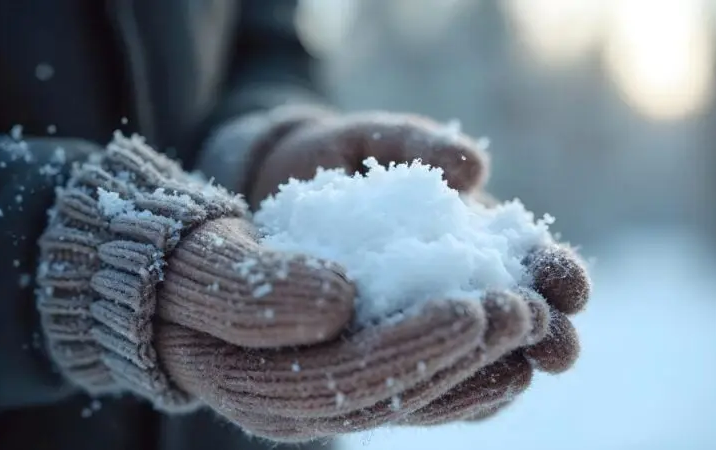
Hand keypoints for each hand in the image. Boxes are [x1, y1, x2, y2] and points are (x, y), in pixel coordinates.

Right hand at [155, 219, 587, 441]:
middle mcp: (307, 408)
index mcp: (263, 391)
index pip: (350, 379)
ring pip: (419, 394)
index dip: (416, 346)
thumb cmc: (181, 270)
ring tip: (540, 322)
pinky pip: (419, 386)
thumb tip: (340, 302)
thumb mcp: (199, 267)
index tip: (473, 309)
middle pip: (399, 391)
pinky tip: (513, 352)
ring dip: (483, 362)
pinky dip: (468, 372)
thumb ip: (254, 290)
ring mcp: (335, 397)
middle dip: (468, 353)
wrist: (176, 286)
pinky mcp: (355, 375)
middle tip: (529, 311)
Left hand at [207, 109, 591, 436]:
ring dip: (501, 370)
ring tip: (518, 376)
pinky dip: (445, 391)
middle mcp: (458, 287)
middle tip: (560, 349)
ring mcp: (420, 322)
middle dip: (547, 335)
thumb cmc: (342, 158)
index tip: (572, 288)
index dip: (558, 275)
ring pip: (476, 359)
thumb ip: (424, 147)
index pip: (532, 263)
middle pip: (518, 320)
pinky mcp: (377, 351)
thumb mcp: (383, 141)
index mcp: (475, 237)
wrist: (276, 188)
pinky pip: (418, 381)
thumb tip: (475, 170)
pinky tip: (458, 398)